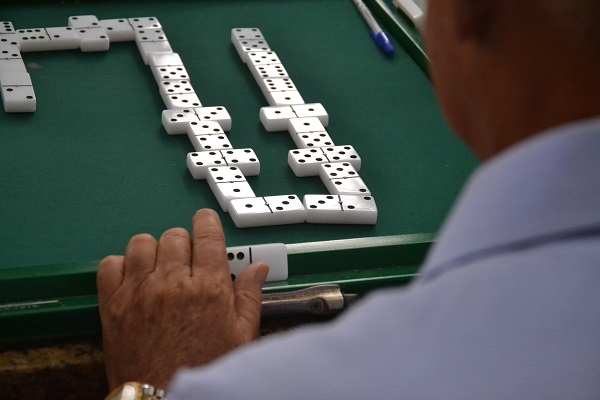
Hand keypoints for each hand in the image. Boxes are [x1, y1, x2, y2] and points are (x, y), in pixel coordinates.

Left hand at [97, 209, 268, 389]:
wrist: (162, 399)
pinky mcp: (113, 304)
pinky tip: (134, 279)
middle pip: (175, 236)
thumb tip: (259, 269)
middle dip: (184, 243)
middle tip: (187, 261)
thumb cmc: (203, 370)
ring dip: (153, 250)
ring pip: (142, 243)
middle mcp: (173, 284)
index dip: (207, 222)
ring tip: (160, 268)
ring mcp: (140, 292)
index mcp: (208, 289)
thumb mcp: (240, 337)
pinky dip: (121, 265)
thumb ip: (249, 297)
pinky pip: (110, 264)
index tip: (205, 222)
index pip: (207, 235)